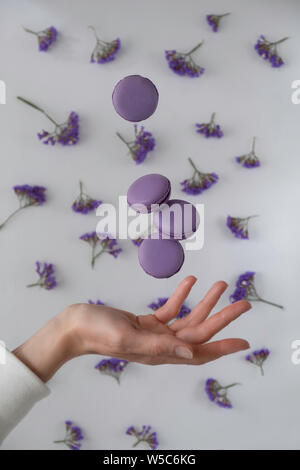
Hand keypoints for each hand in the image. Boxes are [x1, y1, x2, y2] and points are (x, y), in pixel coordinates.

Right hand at [13, 276, 249, 381]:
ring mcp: (154, 334)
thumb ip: (159, 345)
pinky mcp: (146, 322)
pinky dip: (180, 295)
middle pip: (200, 331)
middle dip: (223, 317)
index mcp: (160, 352)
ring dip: (205, 302)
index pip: (199, 352)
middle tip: (244, 302)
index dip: (223, 347)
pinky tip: (189, 282)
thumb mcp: (128, 337)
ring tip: (220, 284)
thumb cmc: (97, 332)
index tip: (245, 341)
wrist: (74, 325)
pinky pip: (169, 309)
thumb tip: (190, 351)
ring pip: (187, 318)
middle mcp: (162, 345)